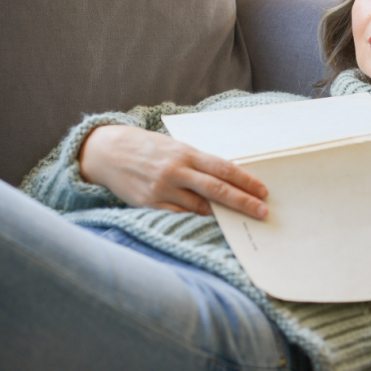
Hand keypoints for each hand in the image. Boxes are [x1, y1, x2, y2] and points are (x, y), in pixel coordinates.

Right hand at [79, 125, 268, 219]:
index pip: (223, 168)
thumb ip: (197, 162)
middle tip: (263, 211)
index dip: (245, 180)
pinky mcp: (150, 204)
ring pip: (200, 207)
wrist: (106, 152)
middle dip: (243, 202)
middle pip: (217, 189)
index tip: (263, 191)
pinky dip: (196, 220)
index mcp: (185, 153)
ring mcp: (162, 189)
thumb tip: (225, 178)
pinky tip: (211, 224)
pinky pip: (180, 216)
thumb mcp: (174, 147)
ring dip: (222, 216)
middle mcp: (176, 171)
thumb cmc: (146, 147)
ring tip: (240, 221)